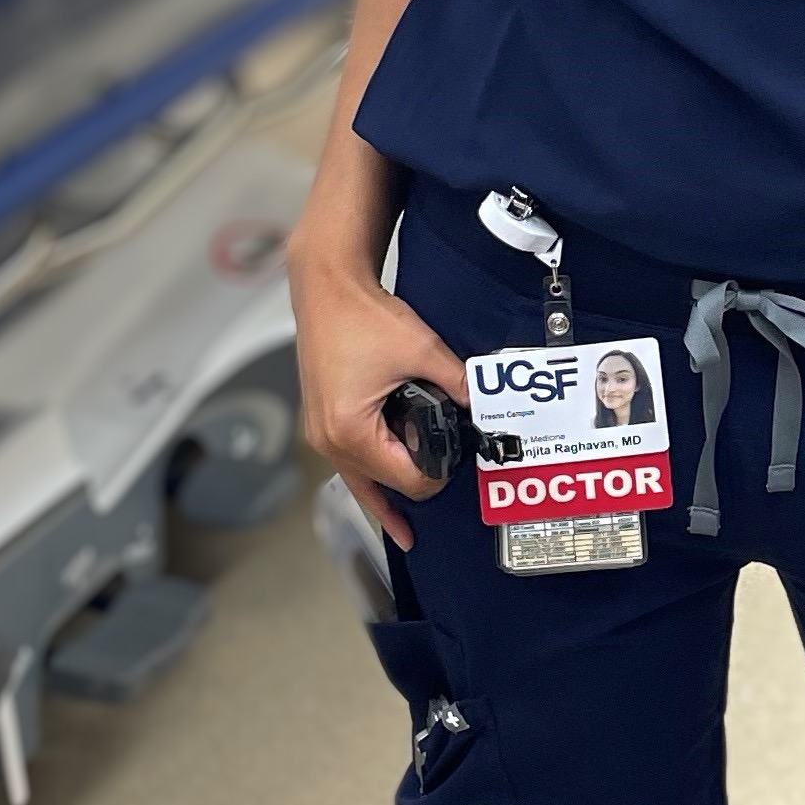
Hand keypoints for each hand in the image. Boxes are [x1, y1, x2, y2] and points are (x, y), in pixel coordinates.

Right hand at [288, 231, 467, 551]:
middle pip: (384, 486)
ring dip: (390, 487)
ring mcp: (320, 435)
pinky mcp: (320, 422)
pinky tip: (383, 500)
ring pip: (362, 483)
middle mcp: (330, 441)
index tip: (458, 460)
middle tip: (449, 469)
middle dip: (416, 480)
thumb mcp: (422, 350)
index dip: (438, 477)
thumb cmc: (359, 316)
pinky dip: (370, 479)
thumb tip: (484, 404)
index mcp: (352, 431)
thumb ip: (458, 382)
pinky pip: (349, 465)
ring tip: (412, 516)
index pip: (405, 481)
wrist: (326, 288)